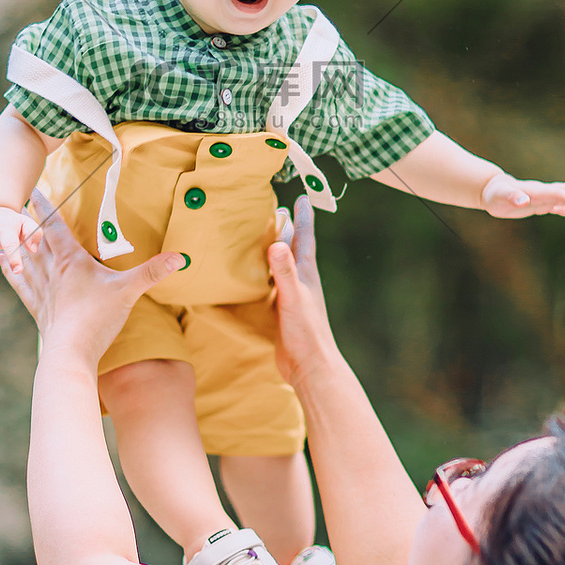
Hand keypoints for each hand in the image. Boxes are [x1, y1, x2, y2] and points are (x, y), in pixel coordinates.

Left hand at [0, 190, 183, 362]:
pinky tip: (6, 270)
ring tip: (5, 234)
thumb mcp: (127, 292)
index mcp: (70, 261)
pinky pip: (21, 285)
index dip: (45, 207)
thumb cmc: (96, 320)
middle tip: (17, 209)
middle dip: (27, 223)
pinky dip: (12, 273)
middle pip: (34, 241)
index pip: (54, 227)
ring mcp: (42, 291)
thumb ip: (152, 272)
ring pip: (23, 261)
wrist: (69, 355)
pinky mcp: (38, 310)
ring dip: (14, 246)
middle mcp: (52, 272)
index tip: (34, 190)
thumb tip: (181, 257)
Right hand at [268, 196, 339, 389]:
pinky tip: (254, 277)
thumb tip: (277, 244)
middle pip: (295, 247)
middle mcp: (301, 281)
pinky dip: (265, 275)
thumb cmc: (306, 333)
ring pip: (283, 266)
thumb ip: (285, 272)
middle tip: (279, 208)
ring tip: (263, 237)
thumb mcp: (292, 298)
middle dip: (289, 227)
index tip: (302, 196)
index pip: (305, 237)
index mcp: (307, 273)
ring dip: (275, 251)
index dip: (303, 217)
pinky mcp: (283, 311)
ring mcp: (293, 296)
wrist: (310, 368)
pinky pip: (273, 285)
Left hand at [481, 173, 564, 221]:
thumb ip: (512, 197)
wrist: (492, 191)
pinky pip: (558, 206)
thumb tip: (524, 201)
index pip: (557, 192)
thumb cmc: (495, 194)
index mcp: (535, 191)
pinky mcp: (540, 204)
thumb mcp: (500, 197)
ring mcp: (542, 198)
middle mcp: (542, 193)